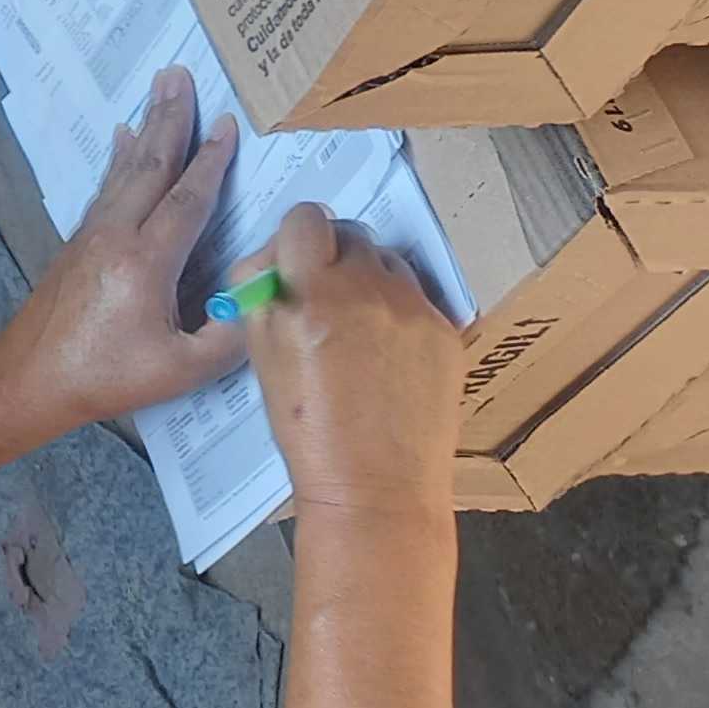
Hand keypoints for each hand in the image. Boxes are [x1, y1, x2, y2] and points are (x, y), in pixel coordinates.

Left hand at [0, 65, 245, 438]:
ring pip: (126, 169)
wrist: (32, 376)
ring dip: (147, 126)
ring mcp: (93, 234)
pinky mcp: (79, 241)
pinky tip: (124, 137)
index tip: (228, 124)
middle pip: (150, 165)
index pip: (186, 200)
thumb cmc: (109, 376)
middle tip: (181, 73)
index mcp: (145, 261)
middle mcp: (116, 235)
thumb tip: (267, 292)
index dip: (210, 162)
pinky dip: (121, 157)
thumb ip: (232, 334)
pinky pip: (108, 186)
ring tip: (160, 88)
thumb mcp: (183, 369)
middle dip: (170, 118)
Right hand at [239, 201, 463, 518]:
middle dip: (334, 256)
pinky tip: (389, 355)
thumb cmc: (308, 432)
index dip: (296, 237)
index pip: (305, 219)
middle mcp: (366, 290)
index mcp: (311, 294)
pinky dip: (399, 313)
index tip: (294, 262)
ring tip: (360, 328)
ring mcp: (414, 310)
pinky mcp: (447, 332)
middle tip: (324, 296)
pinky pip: (418, 298)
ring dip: (369, 279)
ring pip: (388, 262)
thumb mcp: (261, 357)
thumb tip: (272, 262)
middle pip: (350, 234)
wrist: (376, 489)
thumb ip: (262, 296)